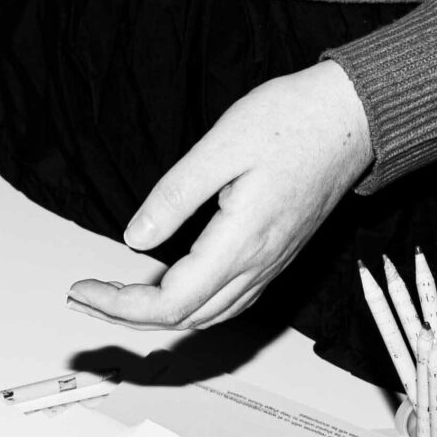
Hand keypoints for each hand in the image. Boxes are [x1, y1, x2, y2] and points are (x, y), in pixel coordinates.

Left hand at [67, 61, 373, 329]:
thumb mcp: (220, 147)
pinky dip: (191, 305)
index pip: (171, 302)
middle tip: (86, 294)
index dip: (120, 305)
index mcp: (241, 241)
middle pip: (186, 318)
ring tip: (116, 295)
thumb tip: (135, 239)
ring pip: (209, 315)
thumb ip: (175, 196)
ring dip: (158, 314)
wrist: (352, 117)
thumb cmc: (293, 121)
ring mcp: (271, 263)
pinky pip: (230, 300)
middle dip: (129, 315)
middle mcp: (259, 263)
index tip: (84, 288)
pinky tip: (170, 287)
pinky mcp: (276, 253)